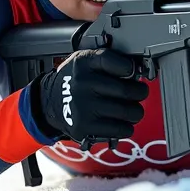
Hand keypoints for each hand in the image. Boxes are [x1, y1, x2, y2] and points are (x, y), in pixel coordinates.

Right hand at [30, 49, 148, 142]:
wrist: (49, 101)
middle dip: (140, 92)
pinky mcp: (85, 127)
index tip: (133, 71)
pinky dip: (126, 127)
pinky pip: (121, 129)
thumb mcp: (85, 61)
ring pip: (128, 112)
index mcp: (84, 63)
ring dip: (135, 111)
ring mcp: (84, 107)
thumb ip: (108, 61)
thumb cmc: (75, 80)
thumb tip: (138, 69)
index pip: (115, 62)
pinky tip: (120, 121)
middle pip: (128, 91)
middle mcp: (83, 84)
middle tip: (139, 92)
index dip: (130, 67)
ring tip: (130, 108)